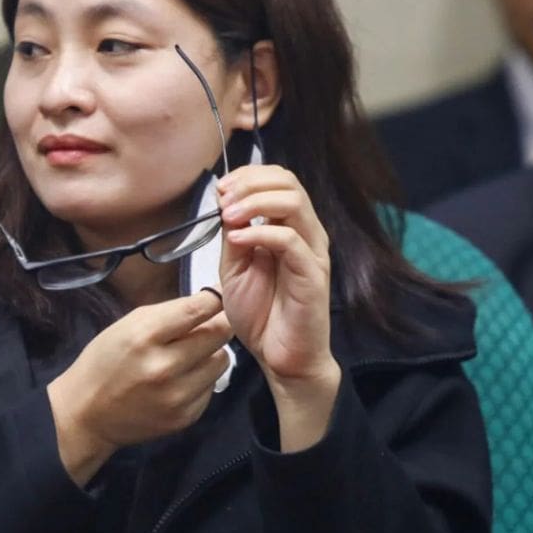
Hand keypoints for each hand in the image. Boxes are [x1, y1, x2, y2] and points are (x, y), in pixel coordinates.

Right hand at [47, 291, 231, 485]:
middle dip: (218, 324)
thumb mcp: (128, 325)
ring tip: (190, 356)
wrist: (86, 414)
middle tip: (207, 325)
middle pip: (219, 333)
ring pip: (222, 360)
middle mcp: (164, 367)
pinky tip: (180, 380)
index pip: (197, 309)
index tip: (219, 297)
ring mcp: (177, 396)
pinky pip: (211, 387)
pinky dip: (201, 379)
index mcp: (145, 336)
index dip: (215, 299)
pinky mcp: (185, 417)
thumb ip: (169, 314)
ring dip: (211, 353)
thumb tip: (210, 305)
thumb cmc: (105, 362)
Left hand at [217, 166, 340, 449]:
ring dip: (255, 202)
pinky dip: (260, 234)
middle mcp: (305, 232)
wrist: (280, 357)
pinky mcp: (313, 274)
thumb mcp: (235, 268)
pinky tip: (237, 243)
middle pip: (288, 182)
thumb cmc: (261, 314)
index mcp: (289, 226)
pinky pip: (291, 240)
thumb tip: (226, 202)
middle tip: (224, 199)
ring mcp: (311, 252)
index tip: (220, 189)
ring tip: (229, 217)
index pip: (278, 179)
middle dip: (250, 183)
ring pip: (294, 202)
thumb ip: (233, 235)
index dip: (248, 176)